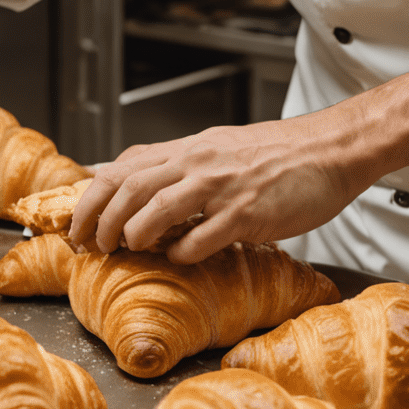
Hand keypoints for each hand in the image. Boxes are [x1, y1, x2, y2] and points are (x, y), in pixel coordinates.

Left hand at [68, 115, 363, 264]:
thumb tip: (143, 190)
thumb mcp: (220, 150)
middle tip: (92, 247)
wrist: (330, 149)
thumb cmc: (278, 156)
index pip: (122, 168)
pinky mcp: (248, 213)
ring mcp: (222, 187)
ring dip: (134, 234)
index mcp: (189, 149)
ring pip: (156, 208)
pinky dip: (182, 253)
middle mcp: (198, 163)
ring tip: (128, 250)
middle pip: (128, 187)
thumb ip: (184, 168)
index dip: (92, 197)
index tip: (78, 225)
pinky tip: (180, 260)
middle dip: (101, 220)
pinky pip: (202, 237)